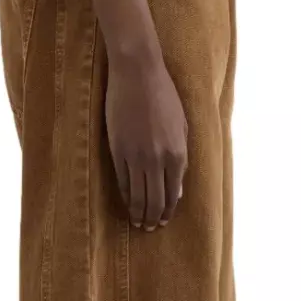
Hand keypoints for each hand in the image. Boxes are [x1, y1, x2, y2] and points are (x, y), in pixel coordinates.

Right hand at [105, 54, 187, 230]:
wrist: (138, 73)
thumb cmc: (164, 95)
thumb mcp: (182, 126)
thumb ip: (181, 159)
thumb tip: (178, 188)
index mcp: (178, 154)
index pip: (174, 194)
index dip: (168, 211)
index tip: (164, 221)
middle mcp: (159, 160)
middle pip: (156, 201)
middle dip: (154, 218)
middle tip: (150, 228)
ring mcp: (137, 157)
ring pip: (138, 196)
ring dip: (139, 213)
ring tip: (138, 222)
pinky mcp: (118, 151)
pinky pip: (123, 182)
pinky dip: (126, 196)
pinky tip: (127, 203)